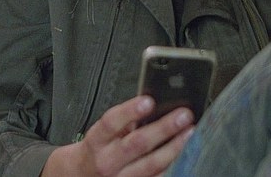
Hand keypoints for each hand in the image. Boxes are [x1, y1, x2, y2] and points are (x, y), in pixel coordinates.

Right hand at [41, 95, 194, 176]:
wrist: (80, 176)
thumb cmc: (96, 151)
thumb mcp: (101, 133)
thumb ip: (123, 122)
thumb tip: (153, 107)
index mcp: (97, 141)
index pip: (111, 123)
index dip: (129, 111)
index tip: (148, 101)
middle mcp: (107, 162)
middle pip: (137, 144)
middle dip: (163, 128)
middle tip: (183, 116)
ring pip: (151, 165)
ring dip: (174, 148)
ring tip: (190, 134)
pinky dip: (172, 167)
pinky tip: (184, 157)